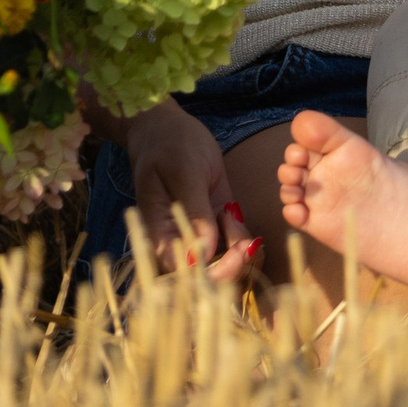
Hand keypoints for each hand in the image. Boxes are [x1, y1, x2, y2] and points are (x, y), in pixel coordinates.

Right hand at [122, 99, 261, 278]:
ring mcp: (198, 234)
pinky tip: (233, 213)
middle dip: (232, 267)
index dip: (212, 275)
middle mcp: (178, 243)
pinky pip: (233, 245)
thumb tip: (204, 252)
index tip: (235, 255)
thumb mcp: (184, 171)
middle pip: (206, 278)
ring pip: (224, 264)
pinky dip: (242, 238)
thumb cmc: (170, 145)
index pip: (183, 275)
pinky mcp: (214, 224)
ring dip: (240, 253)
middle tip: (247, 242)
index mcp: (160, 236)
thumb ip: (194, 212)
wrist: (167, 128)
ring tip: (232, 216)